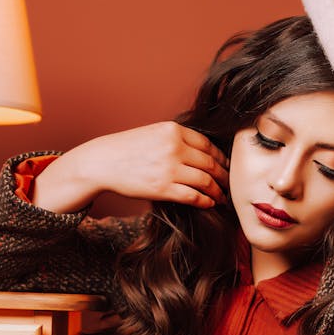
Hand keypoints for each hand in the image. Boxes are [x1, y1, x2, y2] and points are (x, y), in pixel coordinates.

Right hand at [32, 122, 229, 212]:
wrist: (102, 162)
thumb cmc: (128, 150)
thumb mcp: (154, 134)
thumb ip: (176, 140)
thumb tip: (201, 153)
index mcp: (173, 130)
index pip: (208, 145)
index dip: (222, 158)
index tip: (227, 167)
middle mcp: (174, 147)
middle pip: (211, 163)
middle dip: (225, 176)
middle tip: (231, 185)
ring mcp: (169, 168)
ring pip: (206, 180)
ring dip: (218, 191)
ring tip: (222, 197)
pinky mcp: (163, 188)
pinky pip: (193, 196)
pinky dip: (205, 201)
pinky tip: (209, 204)